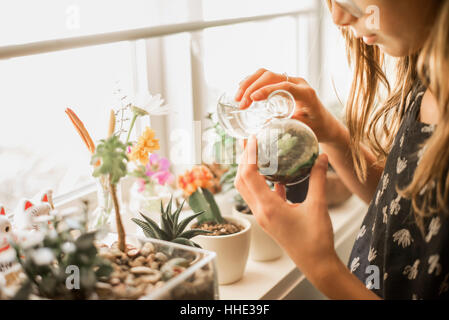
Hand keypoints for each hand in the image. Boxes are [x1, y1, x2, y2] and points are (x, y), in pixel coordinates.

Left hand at [234, 136, 337, 279]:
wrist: (316, 264)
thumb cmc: (316, 239)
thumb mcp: (319, 206)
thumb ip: (318, 179)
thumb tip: (321, 157)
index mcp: (268, 207)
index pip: (249, 175)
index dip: (249, 154)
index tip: (252, 138)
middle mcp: (260, 212)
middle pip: (241, 180)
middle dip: (243, 160)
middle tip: (250, 142)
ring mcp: (263, 217)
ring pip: (247, 189)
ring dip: (249, 171)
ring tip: (258, 154)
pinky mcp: (269, 220)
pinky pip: (260, 197)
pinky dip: (263, 184)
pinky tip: (275, 176)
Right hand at [235, 68, 338, 142]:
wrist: (326, 123)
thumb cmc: (318, 128)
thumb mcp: (306, 129)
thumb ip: (289, 125)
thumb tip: (266, 125)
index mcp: (306, 93)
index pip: (284, 85)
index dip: (267, 90)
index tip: (252, 99)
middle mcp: (298, 83)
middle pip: (270, 76)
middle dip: (252, 87)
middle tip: (241, 103)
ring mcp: (290, 81)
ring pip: (265, 74)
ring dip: (249, 83)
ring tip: (238, 98)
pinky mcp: (283, 83)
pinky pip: (265, 78)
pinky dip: (252, 83)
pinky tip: (243, 92)